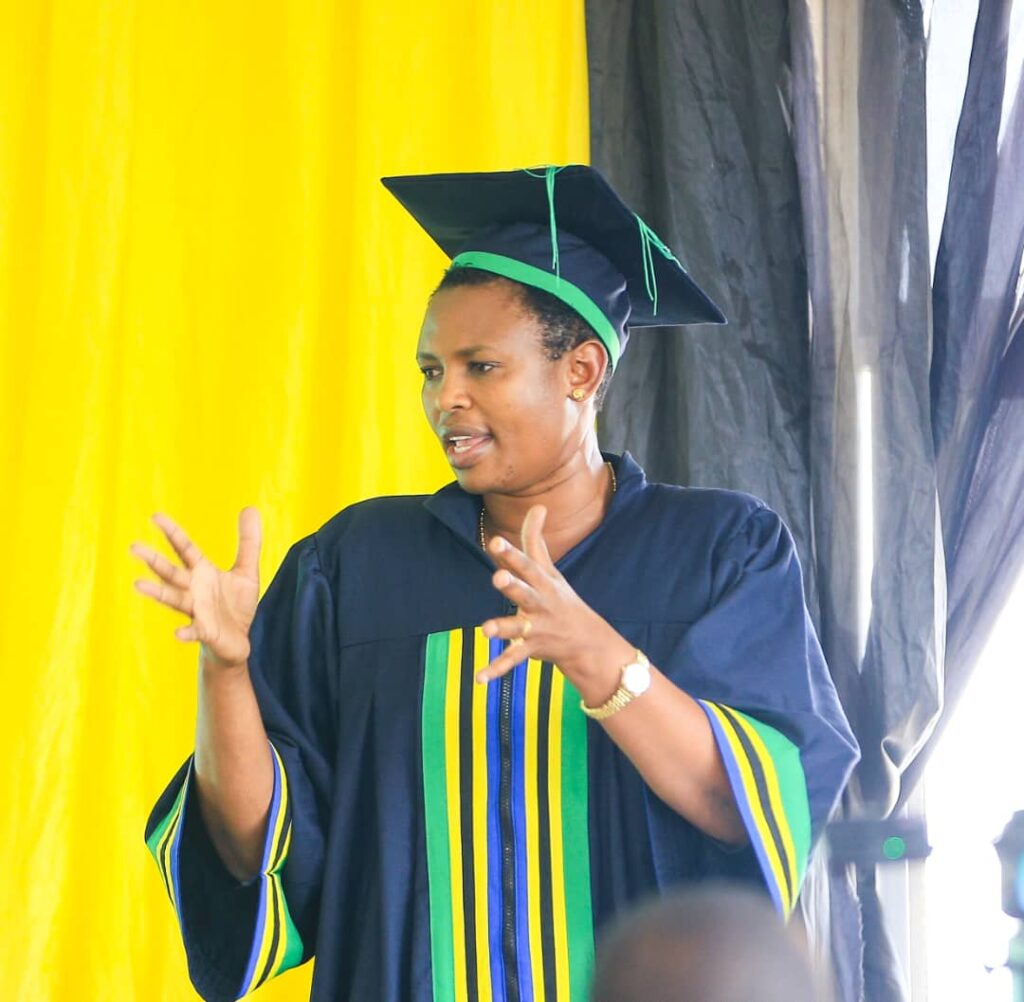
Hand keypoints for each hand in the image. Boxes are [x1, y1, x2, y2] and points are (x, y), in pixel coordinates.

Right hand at [130, 508, 261, 668]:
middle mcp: (194, 590)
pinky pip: (194, 631)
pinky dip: (186, 632)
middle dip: (154, 561)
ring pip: (174, 599)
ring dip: (157, 593)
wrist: (237, 642)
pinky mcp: (206, 631)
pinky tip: (178, 634)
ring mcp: (197, 611)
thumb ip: (249, 542)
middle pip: (171, 572)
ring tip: (138, 585)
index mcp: (202, 573)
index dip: (172, 533)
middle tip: (133, 547)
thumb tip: (250, 507)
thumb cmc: (236, 606)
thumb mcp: (246, 571)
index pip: (184, 549)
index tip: (155, 516)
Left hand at [478, 505, 628, 696]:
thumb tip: (538, 505)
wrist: (588, 642)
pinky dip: (496, 670)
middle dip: (512, 586)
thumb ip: (536, 539)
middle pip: (524, 593)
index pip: (526, 564)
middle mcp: (540, 603)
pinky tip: (479, 678)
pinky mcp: (532, 649)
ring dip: (502, 628)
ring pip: (516, 628)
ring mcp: (536, 627)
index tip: (495, 543)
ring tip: (486, 630)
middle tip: (498, 579)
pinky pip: (512, 660)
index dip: (511, 554)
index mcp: (542, 582)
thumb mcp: (550, 569)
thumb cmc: (561, 598)